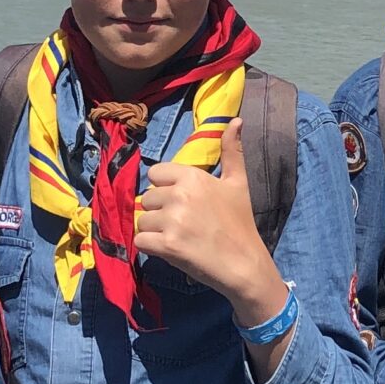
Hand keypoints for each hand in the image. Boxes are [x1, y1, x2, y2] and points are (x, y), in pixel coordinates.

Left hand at [133, 120, 285, 318]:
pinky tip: (170, 249)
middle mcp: (179, 194)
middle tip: (183, 224)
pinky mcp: (166, 245)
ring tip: (178, 237)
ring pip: (142, 220)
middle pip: (146, 198)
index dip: (164, 188)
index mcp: (193, 176)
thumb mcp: (238, 183)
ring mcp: (172, 220)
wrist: (244, 263)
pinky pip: (140, 241)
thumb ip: (232, 151)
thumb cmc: (240, 223)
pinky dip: (151, 247)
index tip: (181, 202)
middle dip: (159, 211)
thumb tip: (236, 120)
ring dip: (154, 231)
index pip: (155, 174)